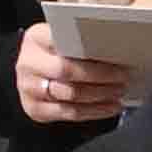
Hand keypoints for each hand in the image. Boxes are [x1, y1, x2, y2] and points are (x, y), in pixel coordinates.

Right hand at [15, 20, 134, 123]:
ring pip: (71, 94)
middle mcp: (28, 63)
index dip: (91, 49)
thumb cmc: (52, 54)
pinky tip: (110, 106)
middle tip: (122, 76)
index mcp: (35, 38)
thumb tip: (115, 46)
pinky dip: (95, 111)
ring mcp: (29, 88)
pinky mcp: (35, 109)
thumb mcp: (59, 39)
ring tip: (119, 91)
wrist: (31, 74)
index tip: (116, 55)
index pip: (64, 41)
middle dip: (101, 75)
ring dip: (100, 94)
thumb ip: (78, 41)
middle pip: (67, 70)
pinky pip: (70, 113)